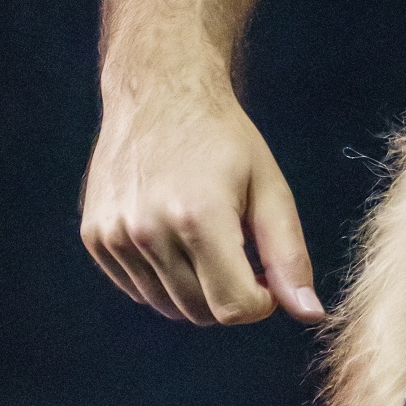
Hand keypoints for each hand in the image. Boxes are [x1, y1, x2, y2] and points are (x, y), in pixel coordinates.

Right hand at [82, 85, 325, 329]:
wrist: (159, 91)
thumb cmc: (223, 139)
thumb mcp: (269, 188)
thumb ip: (289, 255)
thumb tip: (310, 314)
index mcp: (199, 217)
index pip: (235, 308)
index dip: (261, 302)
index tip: (266, 273)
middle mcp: (149, 231)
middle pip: (201, 312)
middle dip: (231, 296)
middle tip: (242, 254)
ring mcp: (114, 235)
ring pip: (168, 306)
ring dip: (197, 290)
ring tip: (209, 240)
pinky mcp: (95, 237)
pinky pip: (138, 289)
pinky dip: (163, 279)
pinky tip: (175, 236)